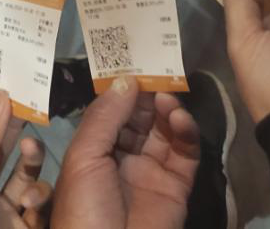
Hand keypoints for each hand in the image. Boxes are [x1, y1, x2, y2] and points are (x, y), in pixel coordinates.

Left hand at [0, 91, 51, 228]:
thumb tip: (1, 96)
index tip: (7, 88)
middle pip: (1, 152)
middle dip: (14, 130)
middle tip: (31, 107)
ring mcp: (2, 209)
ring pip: (25, 176)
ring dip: (31, 160)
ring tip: (32, 147)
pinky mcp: (24, 225)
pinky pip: (40, 203)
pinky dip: (40, 197)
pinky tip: (32, 201)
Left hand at [53, 77, 198, 228]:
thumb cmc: (85, 209)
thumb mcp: (84, 158)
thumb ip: (105, 117)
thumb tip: (126, 79)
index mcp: (92, 151)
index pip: (110, 111)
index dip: (121, 87)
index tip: (133, 60)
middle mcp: (121, 158)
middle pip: (139, 117)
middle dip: (147, 94)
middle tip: (156, 71)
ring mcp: (150, 171)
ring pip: (163, 130)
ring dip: (166, 110)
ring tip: (166, 98)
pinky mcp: (177, 185)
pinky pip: (184, 152)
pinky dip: (185, 131)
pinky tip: (179, 118)